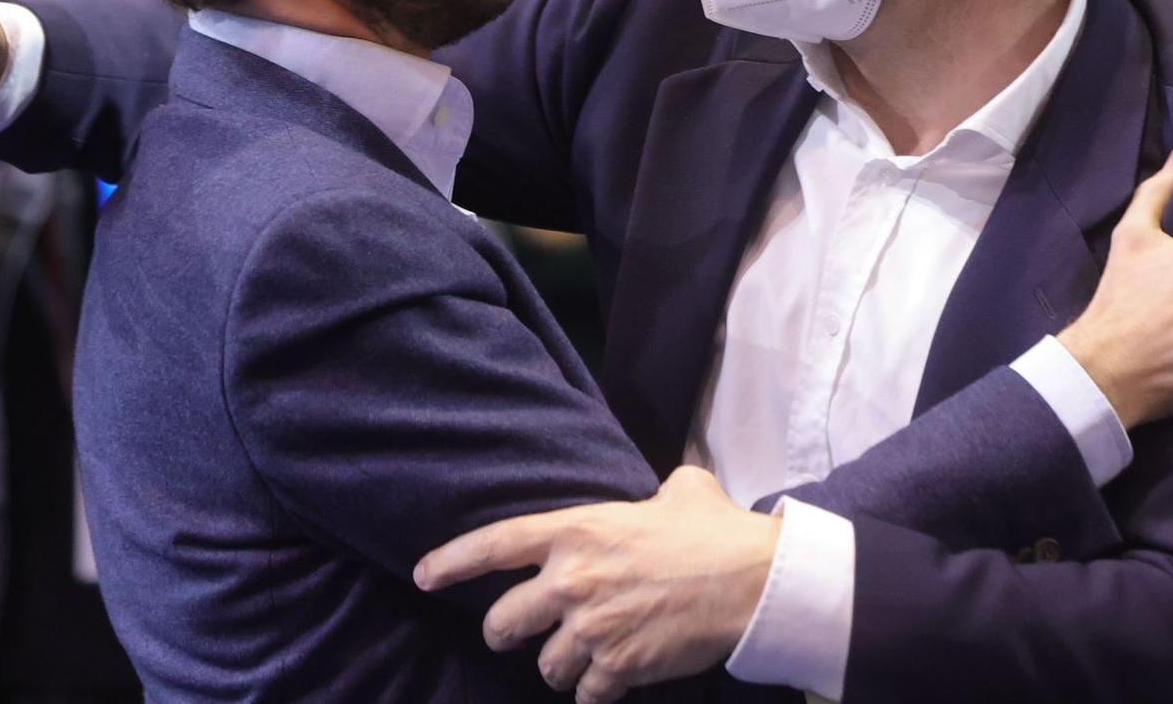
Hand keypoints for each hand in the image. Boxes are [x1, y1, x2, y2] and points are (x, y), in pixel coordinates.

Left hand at [414, 466, 780, 703]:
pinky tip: (611, 680)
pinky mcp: (618, 668)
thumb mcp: (680, 489)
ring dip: (559, 665)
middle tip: (511, 634)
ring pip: (545, 666)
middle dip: (502, 632)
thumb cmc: (716, 530)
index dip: (451, 561)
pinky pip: (584, 694)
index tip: (422, 575)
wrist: (750, 581)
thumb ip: (655, 491)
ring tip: (582, 656)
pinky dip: (594, 691)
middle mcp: (573, 581)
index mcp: (578, 531)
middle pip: (502, 623)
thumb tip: (666, 491)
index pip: (495, 545)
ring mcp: (593, 629)